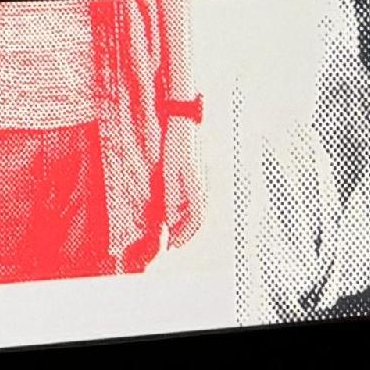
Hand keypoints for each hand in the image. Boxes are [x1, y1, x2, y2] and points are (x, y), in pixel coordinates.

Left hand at [164, 121, 203, 249]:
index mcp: (197, 188)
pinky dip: (183, 211)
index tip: (173, 245)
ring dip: (183, 224)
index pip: (195, 220)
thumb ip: (171, 197)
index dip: (185, 235)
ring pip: (195, 211)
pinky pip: (192, 201)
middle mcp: (202, 187)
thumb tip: (170, 219)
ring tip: (170, 233)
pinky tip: (172, 214)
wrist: (183, 124)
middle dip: (184, 234)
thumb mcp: (168, 173)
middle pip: (197, 219)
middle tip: (171, 244)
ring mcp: (201, 182)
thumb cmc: (175, 146)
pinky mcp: (196, 177)